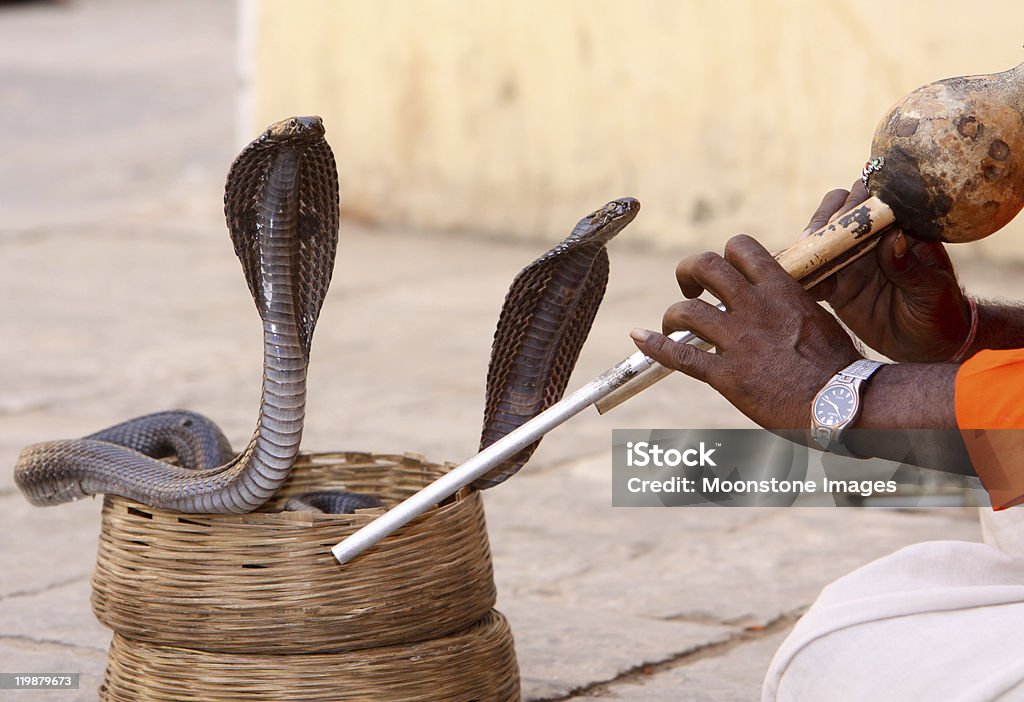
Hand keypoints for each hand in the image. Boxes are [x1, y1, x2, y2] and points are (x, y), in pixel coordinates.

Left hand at [630, 235, 860, 429]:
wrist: (842, 402)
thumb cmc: (837, 366)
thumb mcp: (816, 318)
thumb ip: (788, 304)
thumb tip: (775, 299)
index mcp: (781, 290)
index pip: (742, 248)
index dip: (724, 254)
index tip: (722, 272)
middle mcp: (755, 308)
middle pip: (707, 266)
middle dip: (689, 271)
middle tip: (689, 287)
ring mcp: (738, 341)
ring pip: (686, 312)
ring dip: (672, 314)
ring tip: (673, 324)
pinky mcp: (726, 375)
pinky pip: (679, 355)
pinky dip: (653, 345)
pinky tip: (640, 338)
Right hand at [804, 182, 970, 361]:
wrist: (928, 345)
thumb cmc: (940, 312)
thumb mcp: (932, 290)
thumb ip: (911, 267)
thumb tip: (893, 238)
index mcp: (901, 229)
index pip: (875, 200)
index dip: (856, 202)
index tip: (845, 220)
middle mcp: (871, 239)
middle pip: (839, 211)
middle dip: (823, 219)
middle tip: (815, 239)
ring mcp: (851, 261)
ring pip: (820, 240)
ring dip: (807, 246)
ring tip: (800, 260)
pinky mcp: (836, 286)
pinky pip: (812, 275)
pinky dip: (800, 275)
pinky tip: (791, 280)